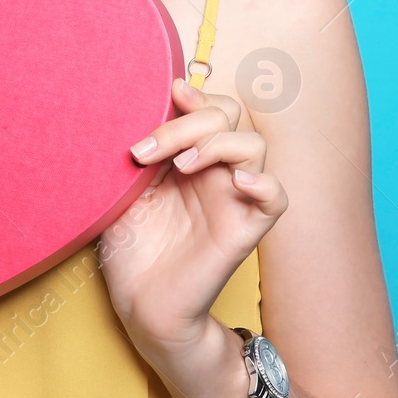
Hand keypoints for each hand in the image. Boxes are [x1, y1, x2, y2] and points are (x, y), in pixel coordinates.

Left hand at [99, 78, 288, 351]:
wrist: (139, 303)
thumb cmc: (130, 246)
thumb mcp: (122, 190)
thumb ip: (135, 152)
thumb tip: (125, 109)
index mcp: (188, 154)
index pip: (207, 105)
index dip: (192, 95)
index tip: (165, 94)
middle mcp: (215, 170)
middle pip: (228, 115)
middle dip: (188, 122)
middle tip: (146, 151)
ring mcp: (233, 197)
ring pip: (254, 145)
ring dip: (217, 144)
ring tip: (180, 167)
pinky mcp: (245, 229)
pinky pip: (276, 198)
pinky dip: (263, 182)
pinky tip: (236, 182)